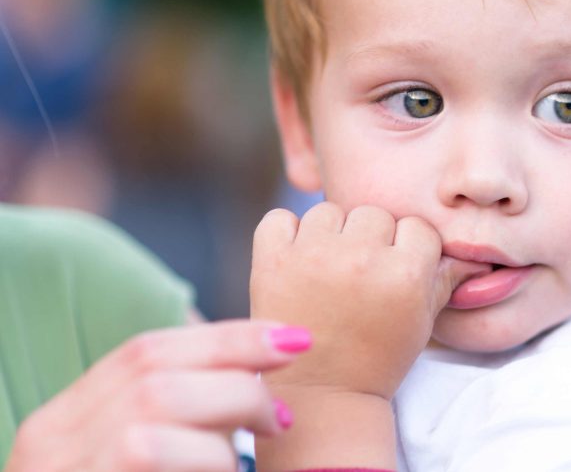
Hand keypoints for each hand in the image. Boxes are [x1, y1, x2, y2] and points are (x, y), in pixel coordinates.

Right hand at [5, 319, 309, 471]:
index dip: (227, 339)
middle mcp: (51, 449)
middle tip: (283, 417)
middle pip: (155, 378)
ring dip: (224, 436)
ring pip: (153, 420)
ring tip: (255, 457)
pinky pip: (155, 465)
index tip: (294, 339)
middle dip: (237, 382)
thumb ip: (171, 420)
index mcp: (61, 425)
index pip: (145, 352)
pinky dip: (210, 468)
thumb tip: (253, 378)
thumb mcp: (129, 461)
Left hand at [250, 203, 483, 400]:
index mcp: (404, 273)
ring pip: (329, 211)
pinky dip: (286, 234)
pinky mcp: (271, 262)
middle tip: (362, 273)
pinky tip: (297, 261)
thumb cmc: (377, 358)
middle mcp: (361, 258)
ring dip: (330, 234)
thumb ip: (445, 278)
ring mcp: (312, 257)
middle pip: (374, 213)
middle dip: (371, 238)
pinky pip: (279, 218)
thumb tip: (477, 255)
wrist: (321, 396)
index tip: (397, 271)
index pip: (416, 227)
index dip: (409, 248)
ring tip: (330, 270)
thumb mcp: (422, 320)